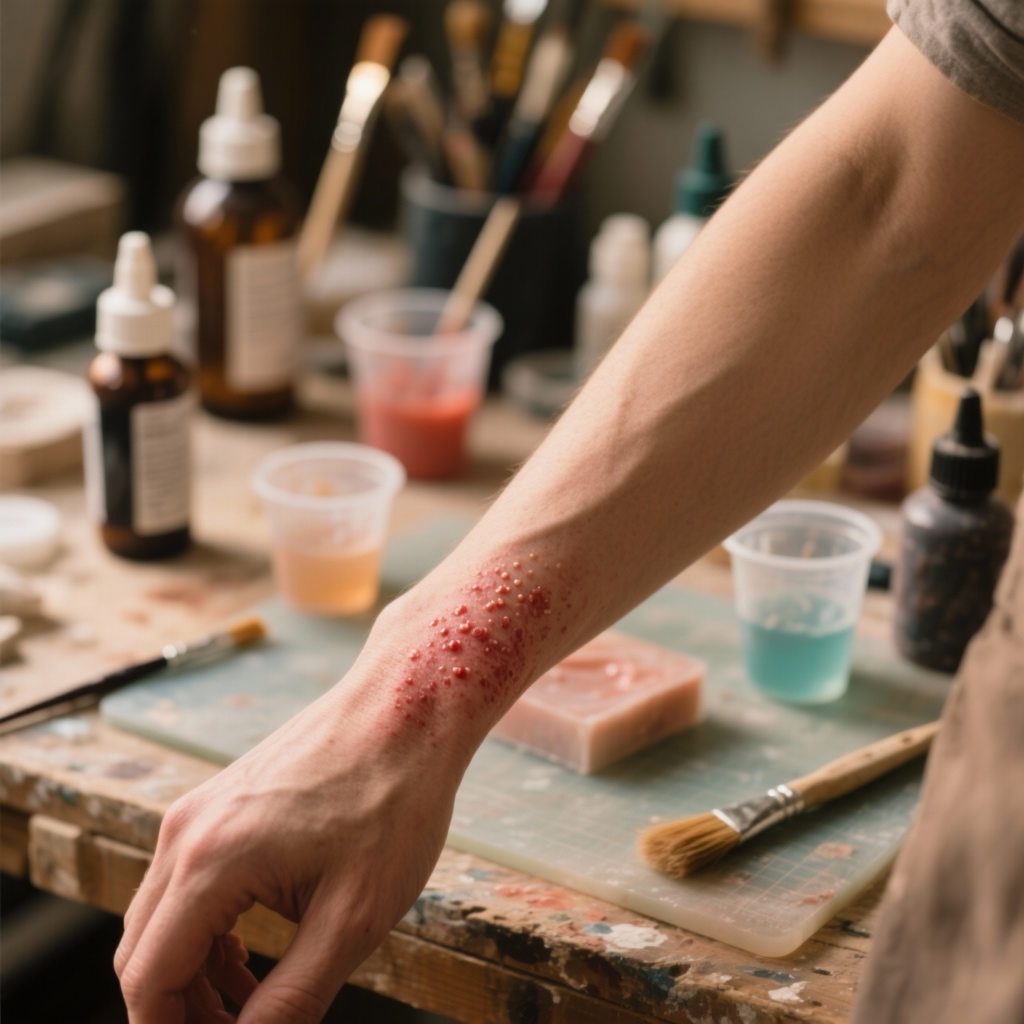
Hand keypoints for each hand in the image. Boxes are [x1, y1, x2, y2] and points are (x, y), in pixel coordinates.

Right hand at [114, 653, 463, 1022]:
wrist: (409, 704)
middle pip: (143, 952)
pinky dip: (206, 928)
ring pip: (162, 916)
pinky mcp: (223, 797)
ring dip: (192, 971)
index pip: (148, 980)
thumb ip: (293, 996)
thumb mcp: (354, 916)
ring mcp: (201, 807)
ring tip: (249, 1005)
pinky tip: (251, 951)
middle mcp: (188, 830)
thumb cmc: (394, 799)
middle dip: (178, 1010)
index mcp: (210, 862)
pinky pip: (188, 879)